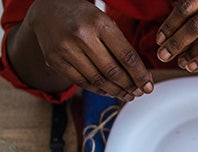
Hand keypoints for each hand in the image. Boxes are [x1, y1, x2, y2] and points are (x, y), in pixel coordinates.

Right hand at [18, 0, 151, 99]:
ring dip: (115, 91)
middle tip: (138, 93)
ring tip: (127, 95)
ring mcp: (65, 49)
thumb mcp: (106, 23)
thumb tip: (141, 77)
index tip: (148, 87)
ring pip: (97, 80)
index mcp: (99, 23)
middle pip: (112, 71)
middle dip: (129, 86)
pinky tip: (109, 92)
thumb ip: (122, 47)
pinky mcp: (54, 60)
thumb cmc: (85, 18)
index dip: (140, 75)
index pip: (126, 56)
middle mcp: (81, 35)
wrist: (49, 10)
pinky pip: (81, 82)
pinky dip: (98, 90)